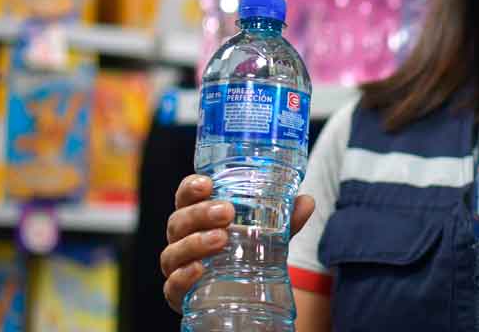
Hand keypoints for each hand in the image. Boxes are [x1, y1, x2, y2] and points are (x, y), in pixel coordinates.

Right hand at [160, 174, 314, 312]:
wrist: (239, 295)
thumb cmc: (246, 255)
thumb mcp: (268, 235)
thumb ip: (285, 220)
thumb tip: (306, 201)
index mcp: (198, 217)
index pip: (186, 196)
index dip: (191, 187)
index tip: (207, 183)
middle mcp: (182, 239)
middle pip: (179, 221)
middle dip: (200, 213)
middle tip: (226, 211)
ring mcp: (177, 266)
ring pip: (174, 251)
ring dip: (195, 242)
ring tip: (221, 238)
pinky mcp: (178, 293)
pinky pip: (172, 285)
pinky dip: (182, 276)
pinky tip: (199, 269)